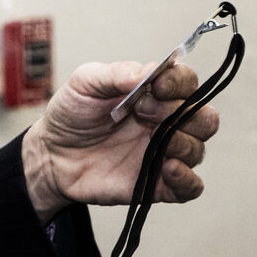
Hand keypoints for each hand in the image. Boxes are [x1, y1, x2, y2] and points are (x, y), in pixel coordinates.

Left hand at [20, 60, 221, 223]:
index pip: (188, 83)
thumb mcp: (85, 84)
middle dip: (183, 113)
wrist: (52, 155)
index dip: (179, 83)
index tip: (156, 86)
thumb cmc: (71, 115)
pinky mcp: (158, 184)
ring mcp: (165, 154)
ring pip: (198, 149)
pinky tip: (167, 168)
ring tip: (153, 140)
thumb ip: (118, 72)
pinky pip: (191, 187)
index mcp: (155, 94)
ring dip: (182, 143)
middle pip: (205, 118)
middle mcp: (167, 123)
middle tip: (144, 112)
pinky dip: (187, 179)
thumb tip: (153, 70)